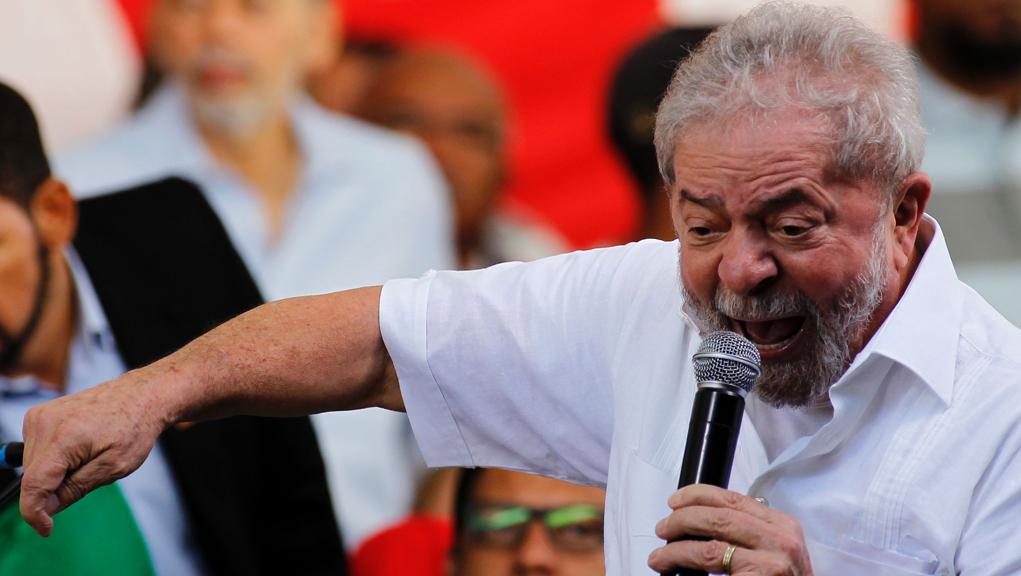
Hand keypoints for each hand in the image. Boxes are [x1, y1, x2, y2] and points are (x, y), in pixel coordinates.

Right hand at [19, 367, 176, 535]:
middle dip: (53, 488)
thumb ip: (75, 489)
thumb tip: (46, 508)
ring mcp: (39, 416)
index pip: (32, 485)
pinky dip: (53, 458)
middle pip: (33, 476)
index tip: (46, 529)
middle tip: (88, 475)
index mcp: (63, 438)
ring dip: (54, 472)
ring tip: (87, 456)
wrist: (141, 395)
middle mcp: (44, 423)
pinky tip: (77, 447)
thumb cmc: (134, 427)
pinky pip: (36, 449)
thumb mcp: (113, 467)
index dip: (34, 513)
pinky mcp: (39, 414)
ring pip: (33, 465)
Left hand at [648, 484, 812, 574]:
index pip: (734, 499)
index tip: (676, 500)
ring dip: (675, 549)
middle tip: (663, 529)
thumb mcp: (775, 550)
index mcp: (783, 526)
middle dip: (681, 520)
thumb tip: (702, 518)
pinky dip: (683, 565)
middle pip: (718, 518)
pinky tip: (671, 570)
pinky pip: (710, 570)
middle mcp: (781, 542)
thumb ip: (748, 532)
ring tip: (660, 556)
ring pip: (710, 547)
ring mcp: (772, 565)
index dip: (698, 495)